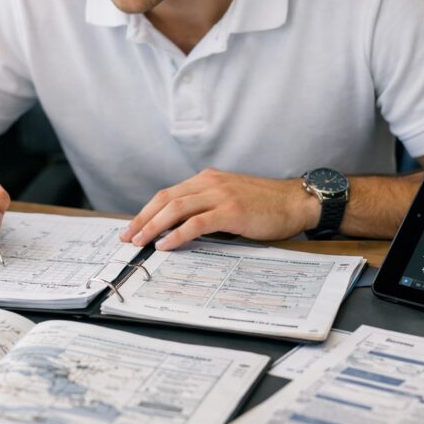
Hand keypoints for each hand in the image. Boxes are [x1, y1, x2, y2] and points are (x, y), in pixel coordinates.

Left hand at [120, 168, 319, 250]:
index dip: (147, 210)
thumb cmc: (267, 206)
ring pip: (176, 208)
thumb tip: (182, 228)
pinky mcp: (231, 211)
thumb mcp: (231, 199)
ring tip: (140, 242)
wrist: (296, 202)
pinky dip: (177, 234)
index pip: (168, 193)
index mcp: (208, 179)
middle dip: (142, 219)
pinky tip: (166, 245)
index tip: (133, 226)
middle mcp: (210, 183)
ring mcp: (220, 195)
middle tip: (127, 237)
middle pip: (166, 199)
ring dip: (153, 226)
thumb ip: (208, 207)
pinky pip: (196, 223)